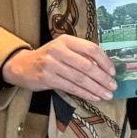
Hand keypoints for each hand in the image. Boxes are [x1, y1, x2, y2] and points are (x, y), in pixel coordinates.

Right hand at [0, 36, 115, 100]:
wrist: (23, 66)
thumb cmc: (49, 58)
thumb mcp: (63, 49)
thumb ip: (81, 55)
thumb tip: (105, 68)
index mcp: (66, 40)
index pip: (91, 48)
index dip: (104, 61)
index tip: (113, 71)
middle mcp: (59, 50)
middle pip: (87, 65)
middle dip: (102, 78)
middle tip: (113, 86)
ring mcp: (52, 65)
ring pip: (80, 79)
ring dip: (96, 88)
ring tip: (107, 95)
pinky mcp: (48, 79)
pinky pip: (71, 87)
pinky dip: (85, 93)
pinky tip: (94, 96)